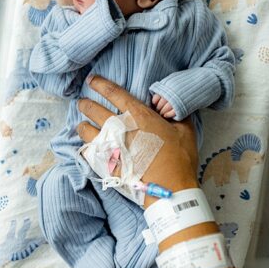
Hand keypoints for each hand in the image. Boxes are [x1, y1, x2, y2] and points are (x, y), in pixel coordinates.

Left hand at [76, 75, 198, 202]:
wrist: (170, 188)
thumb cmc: (180, 158)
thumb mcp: (185, 131)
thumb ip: (176, 115)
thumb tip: (170, 108)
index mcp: (139, 116)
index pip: (114, 93)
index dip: (100, 84)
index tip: (92, 80)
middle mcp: (120, 128)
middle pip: (93, 110)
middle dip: (85, 104)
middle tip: (83, 103)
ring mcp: (110, 146)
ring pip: (85, 130)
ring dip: (83, 126)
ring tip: (83, 125)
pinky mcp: (106, 164)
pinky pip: (88, 151)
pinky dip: (86, 146)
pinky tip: (88, 146)